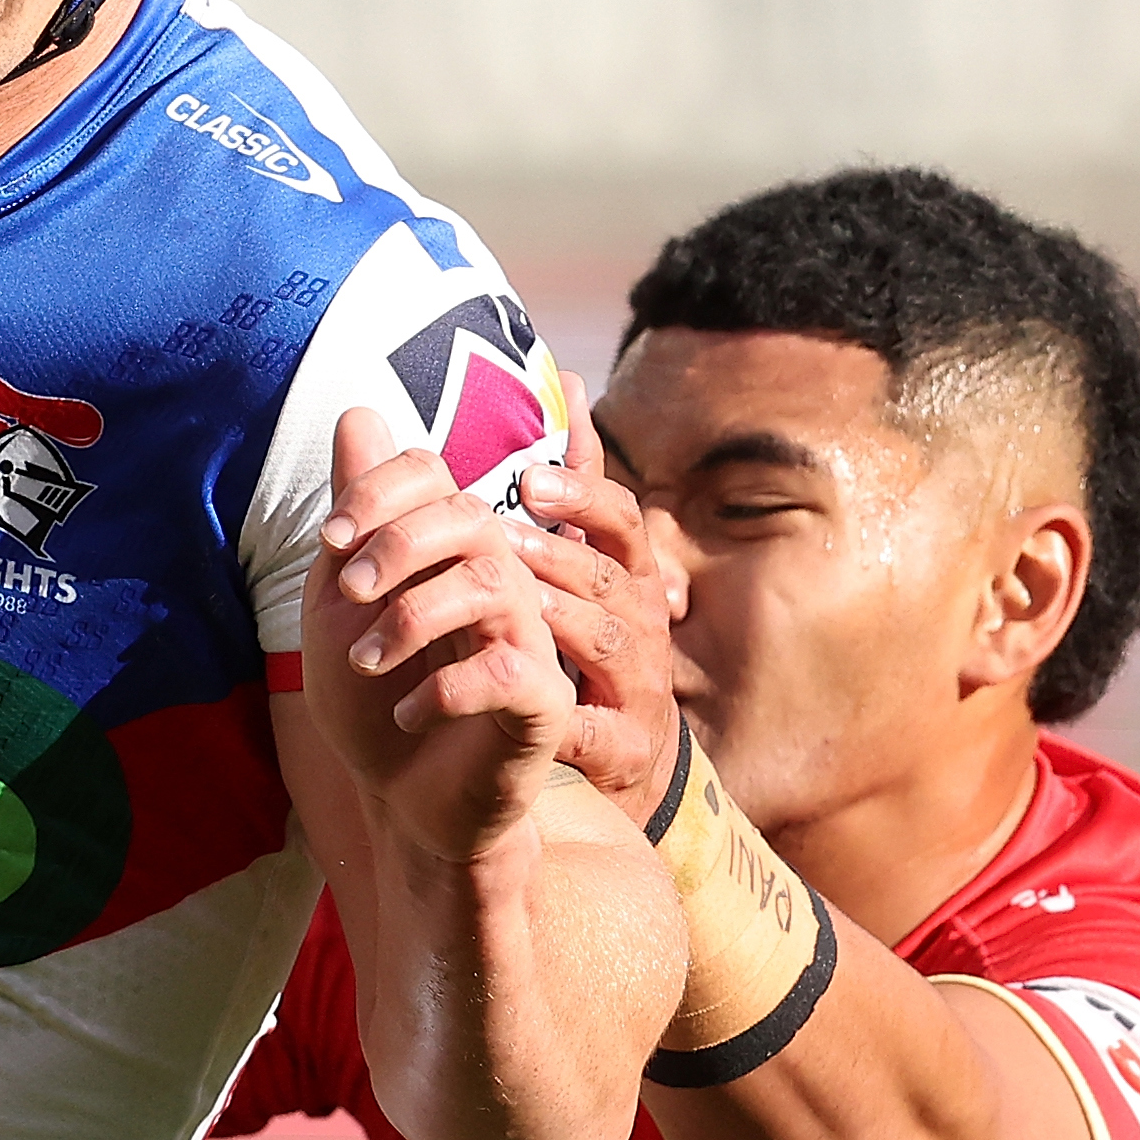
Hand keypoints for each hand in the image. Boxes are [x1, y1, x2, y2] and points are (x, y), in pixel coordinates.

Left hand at [302, 405, 577, 865]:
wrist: (400, 805)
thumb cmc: (375, 702)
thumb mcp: (343, 606)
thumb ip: (356, 518)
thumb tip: (358, 412)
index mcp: (456, 552)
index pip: (437, 477)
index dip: (380, 489)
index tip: (328, 539)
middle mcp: (502, 584)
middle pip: (472, 519)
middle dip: (398, 545)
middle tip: (346, 591)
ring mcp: (528, 642)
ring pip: (495, 585)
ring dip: (415, 616)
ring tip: (366, 661)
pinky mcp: (542, 707)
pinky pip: (510, 671)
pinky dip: (447, 687)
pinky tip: (408, 713)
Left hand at [515, 420, 684, 829]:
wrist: (614, 758)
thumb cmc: (583, 643)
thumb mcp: (584, 561)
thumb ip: (573, 483)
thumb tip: (570, 381)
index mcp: (628, 572)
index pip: (621, 518)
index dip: (583, 497)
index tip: (529, 481)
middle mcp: (643, 620)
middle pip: (610, 577)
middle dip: (553, 559)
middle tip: (495, 545)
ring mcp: (639, 683)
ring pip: (605, 642)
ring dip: (552, 625)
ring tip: (499, 617)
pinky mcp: (623, 745)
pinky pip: (591, 726)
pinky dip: (550, 718)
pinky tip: (506, 703)